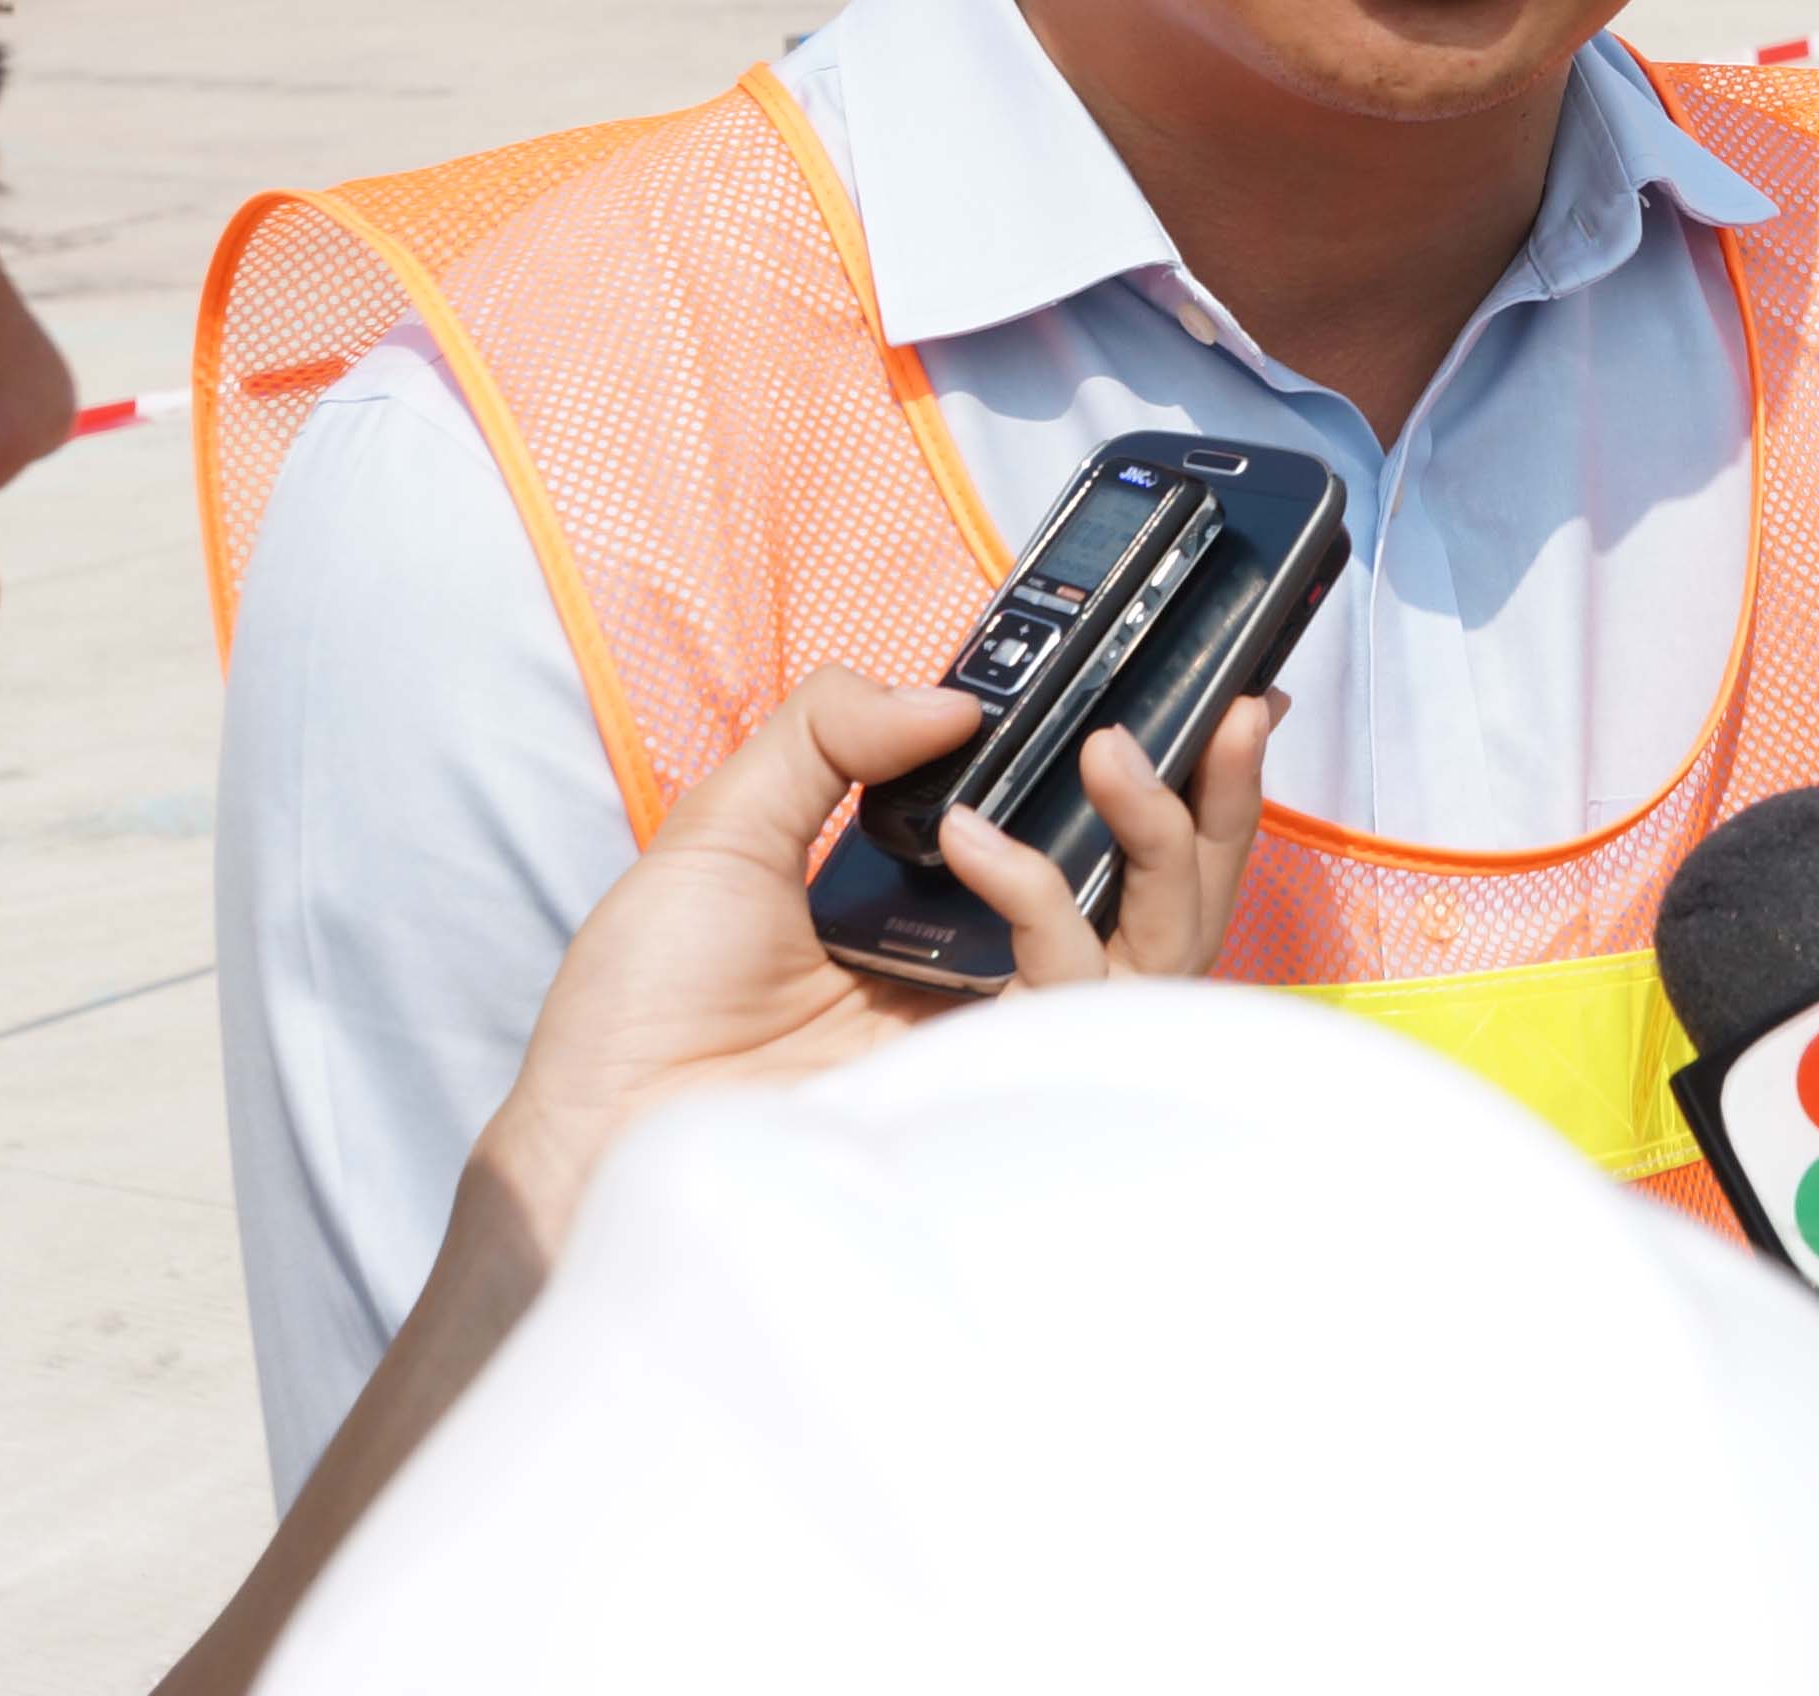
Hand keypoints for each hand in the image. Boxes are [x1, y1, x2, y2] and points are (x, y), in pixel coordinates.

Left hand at [472, 668, 1281, 1249]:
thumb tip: (951, 694)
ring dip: (1160, 832)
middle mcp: (991, 984)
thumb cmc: (639, 1013)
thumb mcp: (726, 828)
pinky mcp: (996, 1090)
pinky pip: (1076, 988)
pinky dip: (1044, 897)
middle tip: (1226, 704)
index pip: (1085, 843)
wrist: (593, 1135)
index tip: (1187, 682)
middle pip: (1163, 897)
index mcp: (942, 922)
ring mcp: (1003, 1042)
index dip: (1155, 772)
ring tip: (1111, 751)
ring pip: (1161, 945)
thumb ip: (828, 734)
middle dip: (1212, 799)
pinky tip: (978, 846)